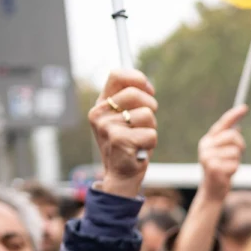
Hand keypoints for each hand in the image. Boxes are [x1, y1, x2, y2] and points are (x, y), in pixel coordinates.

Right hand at [89, 69, 157, 198]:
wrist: (121, 176)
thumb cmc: (128, 145)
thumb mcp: (124, 119)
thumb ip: (130, 101)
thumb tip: (147, 85)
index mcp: (101, 104)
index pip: (117, 75)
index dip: (138, 79)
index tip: (149, 91)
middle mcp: (99, 113)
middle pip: (135, 94)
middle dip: (150, 107)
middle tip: (146, 123)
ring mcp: (107, 127)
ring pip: (147, 115)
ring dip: (151, 128)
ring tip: (140, 139)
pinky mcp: (119, 140)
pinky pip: (151, 134)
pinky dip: (151, 143)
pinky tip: (140, 150)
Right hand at [197, 105, 248, 199]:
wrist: (212, 191)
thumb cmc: (220, 171)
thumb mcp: (223, 153)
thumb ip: (227, 140)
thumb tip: (237, 126)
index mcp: (208, 140)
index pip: (222, 124)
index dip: (234, 115)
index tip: (245, 108)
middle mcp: (205, 146)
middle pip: (233, 136)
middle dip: (240, 145)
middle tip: (238, 155)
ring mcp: (208, 157)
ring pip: (235, 151)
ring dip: (237, 161)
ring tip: (228, 167)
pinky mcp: (213, 168)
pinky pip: (234, 164)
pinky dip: (234, 170)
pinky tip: (227, 175)